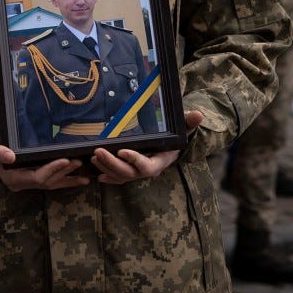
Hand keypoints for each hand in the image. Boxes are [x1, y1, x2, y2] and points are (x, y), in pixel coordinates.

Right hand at [0, 133, 90, 191]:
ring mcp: (28, 183)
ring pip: (52, 184)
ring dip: (68, 179)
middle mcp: (21, 184)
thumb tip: (10, 157)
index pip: (36, 177)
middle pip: (47, 181)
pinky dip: (67, 182)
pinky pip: (53, 182)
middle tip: (79, 161)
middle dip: (63, 172)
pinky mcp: (34, 179)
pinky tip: (81, 180)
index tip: (65, 160)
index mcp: (12, 178)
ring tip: (85, 175)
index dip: (51, 170)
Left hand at [89, 110, 203, 184]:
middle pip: (129, 172)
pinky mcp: (129, 171)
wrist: (171, 147)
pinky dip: (107, 176)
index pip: (148, 166)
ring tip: (94, 156)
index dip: (135, 160)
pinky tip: (96, 173)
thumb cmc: (175, 136)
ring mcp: (137, 172)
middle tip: (98, 151)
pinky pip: (117, 178)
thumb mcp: (183, 128)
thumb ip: (189, 123)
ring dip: (106, 167)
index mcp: (160, 160)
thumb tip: (198, 114)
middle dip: (112, 163)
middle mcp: (148, 169)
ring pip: (120, 176)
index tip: (122, 150)